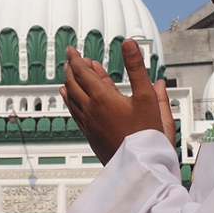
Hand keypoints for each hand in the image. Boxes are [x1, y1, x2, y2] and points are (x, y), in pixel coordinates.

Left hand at [60, 39, 175, 164]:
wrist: (140, 168)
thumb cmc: (147, 135)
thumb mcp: (147, 97)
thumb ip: (137, 68)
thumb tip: (129, 44)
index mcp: (103, 98)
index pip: (83, 73)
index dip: (76, 59)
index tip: (71, 50)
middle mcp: (91, 111)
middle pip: (73, 84)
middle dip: (71, 69)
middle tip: (70, 59)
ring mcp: (89, 124)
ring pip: (72, 99)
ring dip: (69, 84)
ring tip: (67, 76)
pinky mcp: (91, 136)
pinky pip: (74, 113)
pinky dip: (70, 101)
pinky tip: (69, 99)